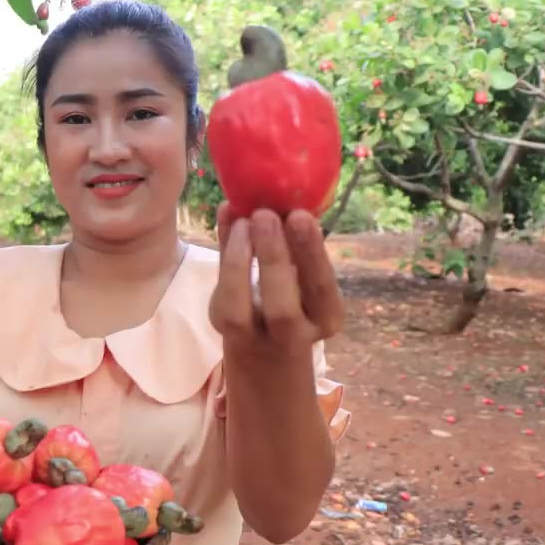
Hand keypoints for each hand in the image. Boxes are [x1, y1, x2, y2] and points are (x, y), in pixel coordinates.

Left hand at [208, 203, 343, 359]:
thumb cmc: (297, 301)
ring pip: (239, 310)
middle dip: (272, 258)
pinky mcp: (222, 328)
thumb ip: (298, 247)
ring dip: (238, 260)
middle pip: (282, 308)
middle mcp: (293, 336)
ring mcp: (252, 338)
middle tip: (265, 214)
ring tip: (242, 220)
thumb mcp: (308, 281)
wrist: (266, 351)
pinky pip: (219, 293)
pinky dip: (222, 253)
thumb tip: (286, 194)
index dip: (310, 254)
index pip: (320, 290)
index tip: (300, 216)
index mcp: (325, 317)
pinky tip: (226, 217)